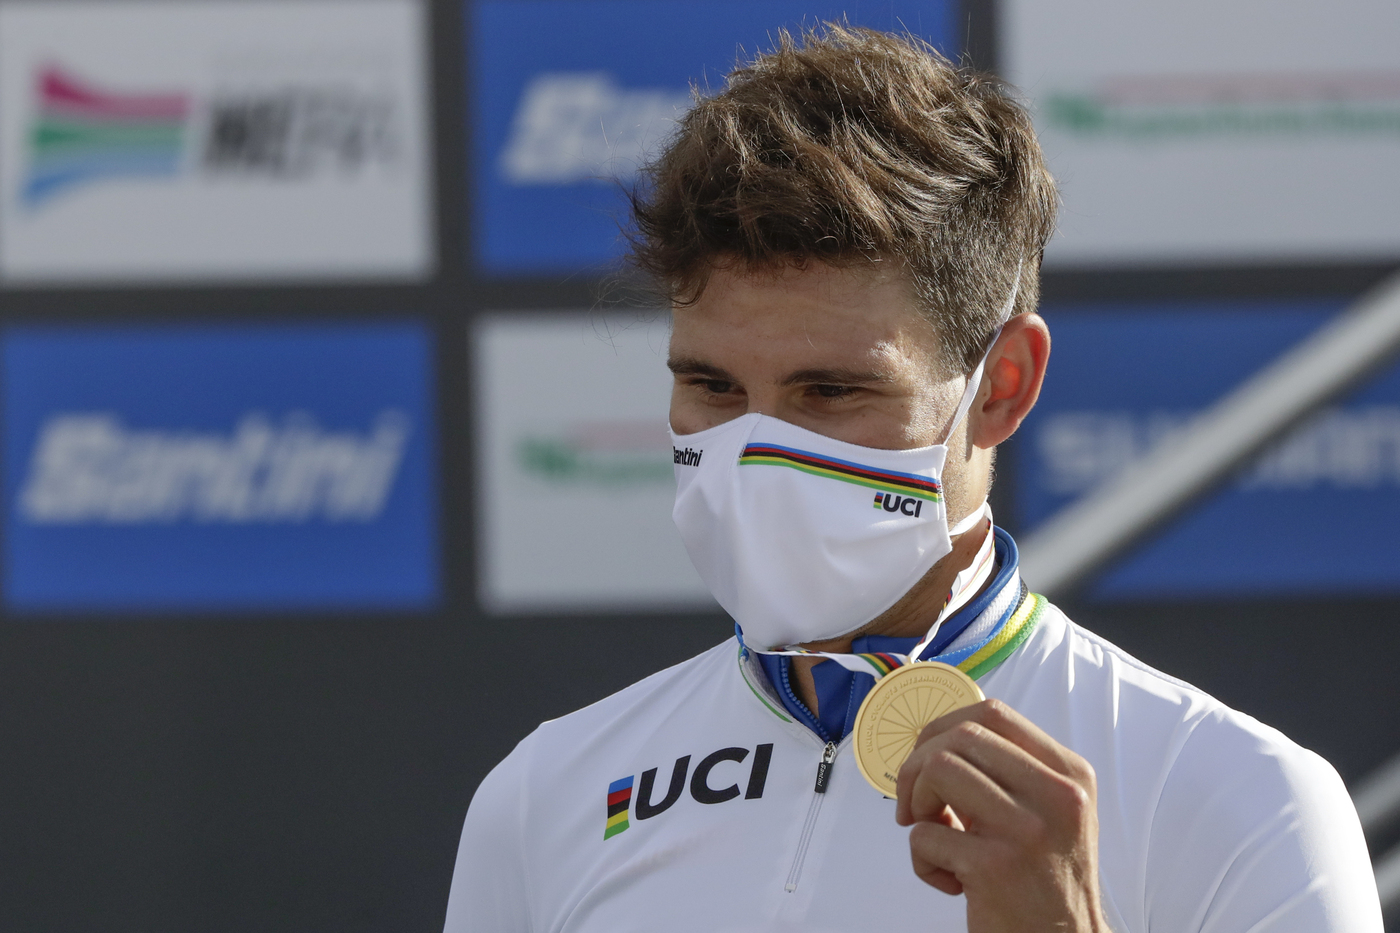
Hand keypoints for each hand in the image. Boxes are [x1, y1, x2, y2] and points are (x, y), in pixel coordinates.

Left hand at [894, 699, 1108, 931]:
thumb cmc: (1045, 879)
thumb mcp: (1050, 812)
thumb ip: (1009, 772)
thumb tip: (937, 740)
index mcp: (1070, 774)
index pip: (993, 714)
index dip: (943, 728)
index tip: (926, 758)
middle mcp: (1057, 796)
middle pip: (959, 737)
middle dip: (918, 766)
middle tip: (916, 805)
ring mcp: (1026, 830)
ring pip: (937, 770)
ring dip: (916, 803)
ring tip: (933, 834)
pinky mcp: (994, 867)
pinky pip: (923, 835)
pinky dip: (921, 859)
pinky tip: (950, 883)